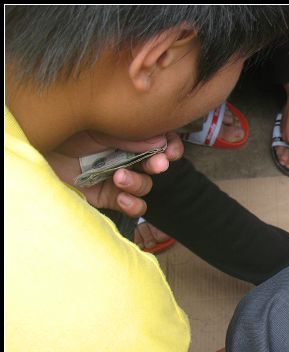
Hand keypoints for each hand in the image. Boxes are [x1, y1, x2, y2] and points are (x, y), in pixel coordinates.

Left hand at [46, 131, 183, 216]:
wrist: (38, 149)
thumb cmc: (65, 132)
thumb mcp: (101, 128)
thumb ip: (130, 136)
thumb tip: (161, 140)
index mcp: (126, 135)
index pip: (158, 141)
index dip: (170, 146)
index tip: (170, 150)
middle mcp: (125, 156)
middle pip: (156, 164)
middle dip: (159, 164)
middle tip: (157, 164)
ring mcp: (116, 178)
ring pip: (145, 186)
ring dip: (139, 183)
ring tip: (120, 178)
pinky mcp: (106, 197)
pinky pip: (131, 205)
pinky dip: (131, 203)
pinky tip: (121, 196)